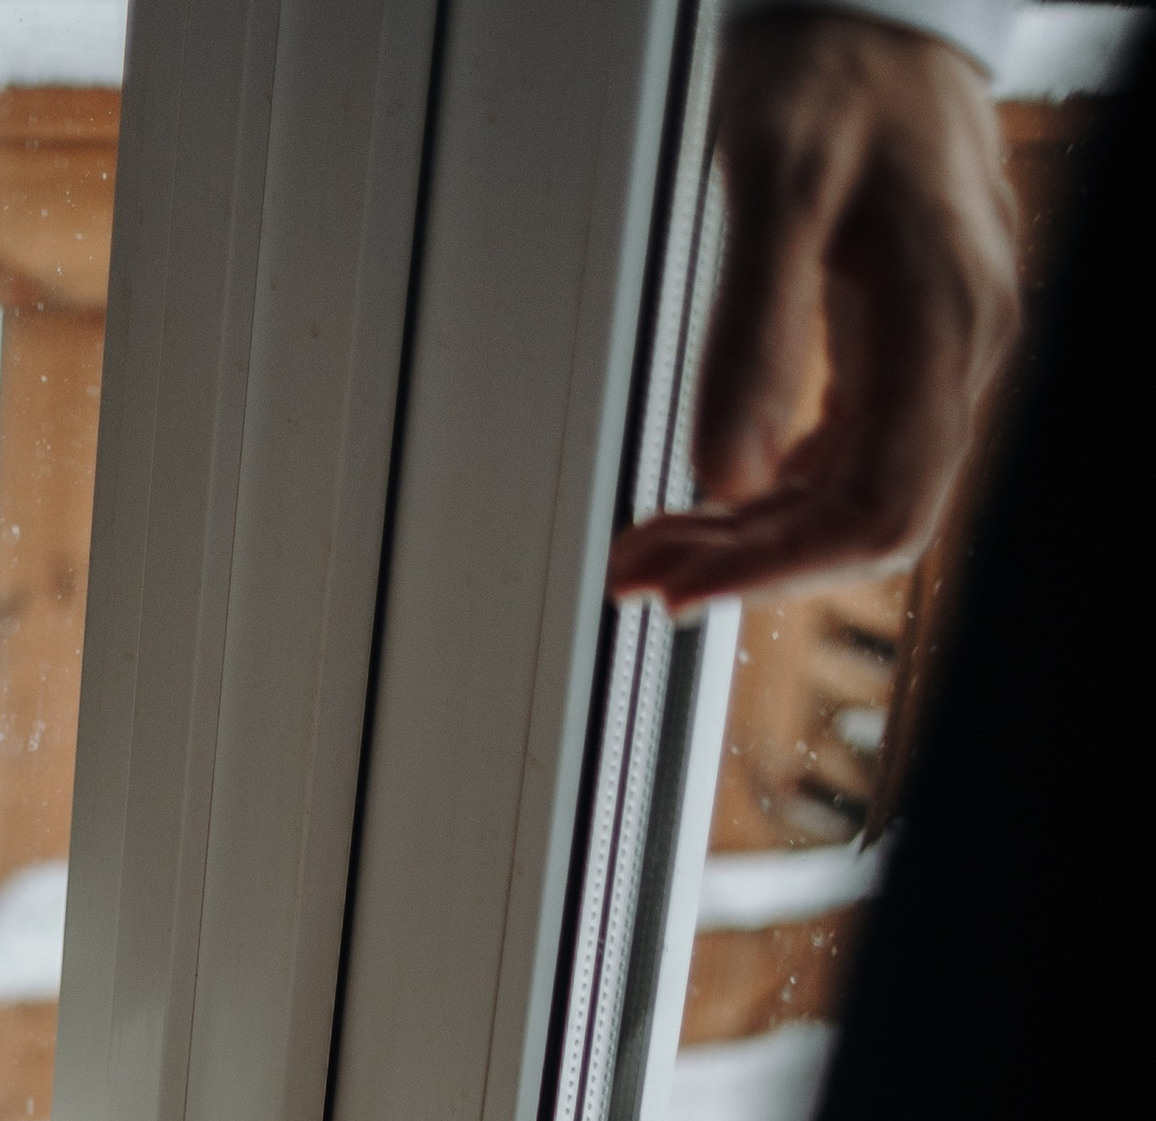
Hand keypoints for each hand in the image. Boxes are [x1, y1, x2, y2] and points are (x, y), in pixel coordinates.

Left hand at [610, 11, 1016, 611]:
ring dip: (745, 535)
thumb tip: (724, 472)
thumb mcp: (776, 180)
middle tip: (638, 571)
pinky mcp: (899, 351)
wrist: (872, 8)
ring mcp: (932, 355)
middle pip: (862, 521)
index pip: (877, 507)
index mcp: (942, 321)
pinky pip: (840, 454)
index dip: (779, 567)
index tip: (682, 589)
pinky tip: (699, 496)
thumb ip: (755, 330)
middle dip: (747, 561)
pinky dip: (764, 488)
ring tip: (647, 545)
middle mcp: (955, 353)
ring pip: (846, 496)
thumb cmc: (835, 69)